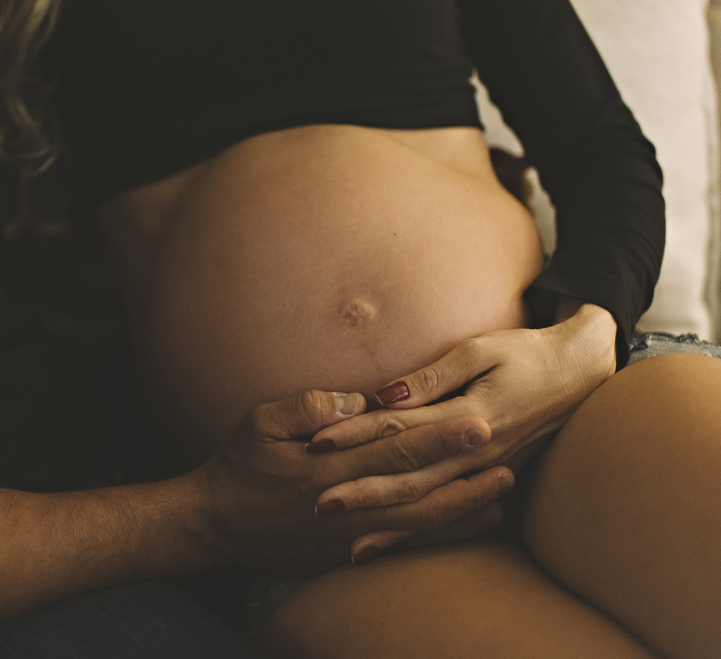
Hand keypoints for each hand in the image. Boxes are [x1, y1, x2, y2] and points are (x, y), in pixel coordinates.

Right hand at [193, 387, 513, 573]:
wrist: (214, 525)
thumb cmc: (237, 464)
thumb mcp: (262, 420)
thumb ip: (312, 406)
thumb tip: (361, 402)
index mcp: (325, 469)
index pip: (393, 450)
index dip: (438, 437)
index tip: (476, 421)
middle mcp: (344, 506)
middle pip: (418, 491)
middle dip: (465, 473)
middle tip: (508, 455)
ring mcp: (348, 537)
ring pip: (418, 526)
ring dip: (463, 508)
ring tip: (502, 489)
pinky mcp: (346, 555)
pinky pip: (404, 548)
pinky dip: (440, 535)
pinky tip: (468, 521)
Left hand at [306, 303, 616, 548]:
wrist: (580, 375)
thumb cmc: (524, 354)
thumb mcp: (479, 350)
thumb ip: (432, 376)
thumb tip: (386, 395)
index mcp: (470, 415)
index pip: (401, 428)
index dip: (357, 435)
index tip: (317, 442)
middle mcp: (476, 452)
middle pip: (410, 477)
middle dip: (363, 491)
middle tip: (318, 502)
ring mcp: (485, 472)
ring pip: (427, 505)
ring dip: (384, 522)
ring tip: (341, 536)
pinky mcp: (489, 481)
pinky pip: (446, 515)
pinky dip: (414, 534)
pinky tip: (381, 546)